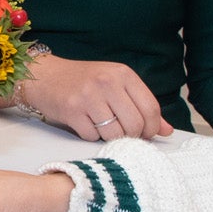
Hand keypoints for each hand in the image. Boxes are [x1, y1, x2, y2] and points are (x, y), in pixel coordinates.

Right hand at [16, 55, 172, 142]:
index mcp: (123, 74)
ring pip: (115, 134)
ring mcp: (89, 96)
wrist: (45, 76)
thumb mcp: (116, 85)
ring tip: (102, 126)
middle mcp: (107, 82)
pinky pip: (93, 136)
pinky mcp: (72, 110)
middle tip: (122, 133)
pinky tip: (85, 123)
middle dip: (132, 136)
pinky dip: (91, 136)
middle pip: (135, 125)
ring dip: (110, 137)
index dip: (152, 127)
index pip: (151, 108)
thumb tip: (167, 130)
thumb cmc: (83, 82)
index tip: (145, 132)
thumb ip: (142, 106)